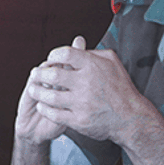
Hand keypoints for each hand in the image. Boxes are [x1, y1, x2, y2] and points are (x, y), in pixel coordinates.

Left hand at [25, 36, 149, 144]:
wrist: (131, 118)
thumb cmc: (121, 88)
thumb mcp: (112, 62)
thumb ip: (93, 52)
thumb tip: (77, 44)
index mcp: (93, 66)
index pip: (65, 54)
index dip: (53, 55)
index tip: (50, 60)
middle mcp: (86, 83)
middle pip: (52, 74)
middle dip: (39, 73)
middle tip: (34, 74)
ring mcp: (82, 103)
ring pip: (50, 95)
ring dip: (37, 91)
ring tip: (33, 89)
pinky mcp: (79, 120)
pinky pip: (54, 114)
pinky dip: (44, 108)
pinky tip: (42, 105)